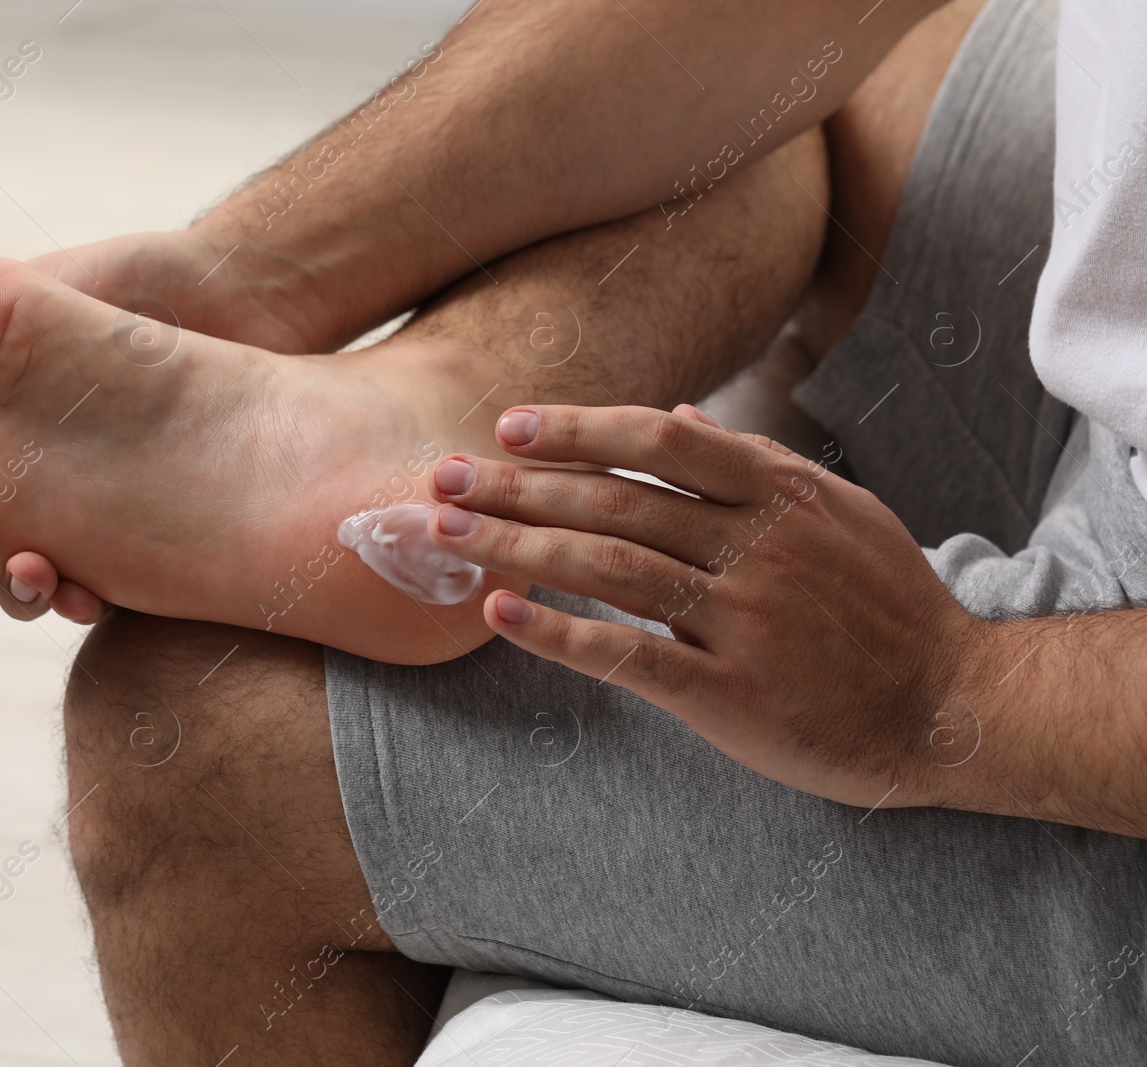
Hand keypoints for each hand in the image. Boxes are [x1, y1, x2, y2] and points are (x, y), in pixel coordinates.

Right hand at [0, 228, 326, 623]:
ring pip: (12, 567)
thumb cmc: (120, 290)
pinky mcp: (130, 535)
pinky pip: (88, 587)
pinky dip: (74, 597)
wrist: (234, 304)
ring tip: (20, 564)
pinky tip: (82, 592)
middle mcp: (15, 468)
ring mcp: (73, 504)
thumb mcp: (0, 280)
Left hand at [426, 402, 989, 809]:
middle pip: (615, 501)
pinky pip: (631, 656)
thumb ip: (753, 462)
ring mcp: (744, 620)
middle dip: (519, 484)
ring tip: (449, 533)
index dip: (578, 429)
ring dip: (519, 547)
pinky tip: (499, 615)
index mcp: (781, 494)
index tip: (510, 425)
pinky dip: (560, 634)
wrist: (953, 706)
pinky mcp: (732, 694)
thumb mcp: (839, 511)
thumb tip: (672, 414)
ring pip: (611, 568)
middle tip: (442, 476)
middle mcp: (757, 547)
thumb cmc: (887, 604)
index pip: (659, 441)